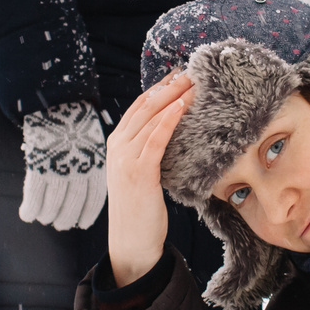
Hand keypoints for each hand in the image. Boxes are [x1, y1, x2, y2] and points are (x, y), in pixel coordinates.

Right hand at [19, 102, 106, 229]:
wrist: (57, 101)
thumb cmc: (76, 119)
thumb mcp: (93, 139)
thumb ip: (93, 161)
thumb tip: (93, 177)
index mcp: (95, 166)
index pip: (93, 198)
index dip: (87, 213)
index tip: (83, 223)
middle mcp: (79, 172)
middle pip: (72, 205)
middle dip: (66, 218)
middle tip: (62, 224)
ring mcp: (58, 171)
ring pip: (52, 205)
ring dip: (47, 215)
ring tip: (45, 219)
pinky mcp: (39, 167)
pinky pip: (33, 196)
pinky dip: (29, 209)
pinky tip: (27, 215)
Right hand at [103, 71, 192, 284]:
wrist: (131, 240)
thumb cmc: (141, 208)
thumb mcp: (142, 172)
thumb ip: (149, 151)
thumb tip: (172, 131)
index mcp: (117, 144)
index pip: (138, 107)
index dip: (158, 88)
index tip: (178, 73)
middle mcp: (117, 147)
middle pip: (144, 107)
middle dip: (168, 86)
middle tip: (189, 69)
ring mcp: (125, 159)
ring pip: (150, 118)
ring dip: (173, 97)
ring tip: (192, 82)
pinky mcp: (139, 172)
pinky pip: (155, 139)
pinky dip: (168, 120)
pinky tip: (182, 106)